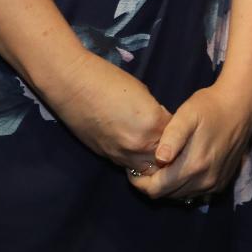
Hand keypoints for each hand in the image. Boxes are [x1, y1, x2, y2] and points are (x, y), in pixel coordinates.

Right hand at [47, 52, 169, 172]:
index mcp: (152, 124)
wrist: (72, 85)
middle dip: (170, 153)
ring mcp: (122, 155)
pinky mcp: (107, 157)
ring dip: (152, 162)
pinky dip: (135, 161)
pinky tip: (134, 149)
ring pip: (148, 171)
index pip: (178, 138)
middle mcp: (139, 145)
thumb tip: (163, 124)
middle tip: (169, 143)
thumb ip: (156, 114)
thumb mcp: (143, 93)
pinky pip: (129, 167)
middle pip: (166, 160)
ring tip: (153, 150)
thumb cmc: (108, 80)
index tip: (178, 128)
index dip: (179, 133)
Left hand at [129, 76, 251, 202]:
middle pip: (167, 195)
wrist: (241, 107)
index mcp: (193, 166)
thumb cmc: (210, 107)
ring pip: (181, 196)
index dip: (140, 183)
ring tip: (161, 166)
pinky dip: (184, 185)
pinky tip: (180, 167)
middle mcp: (204, 181)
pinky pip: (195, 192)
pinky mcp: (221, 182)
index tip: (132, 170)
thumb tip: (160, 159)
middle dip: (152, 184)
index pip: (156, 189)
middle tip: (145, 167)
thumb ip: (172, 137)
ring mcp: (214, 184)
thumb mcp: (187, 114)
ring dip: (168, 186)